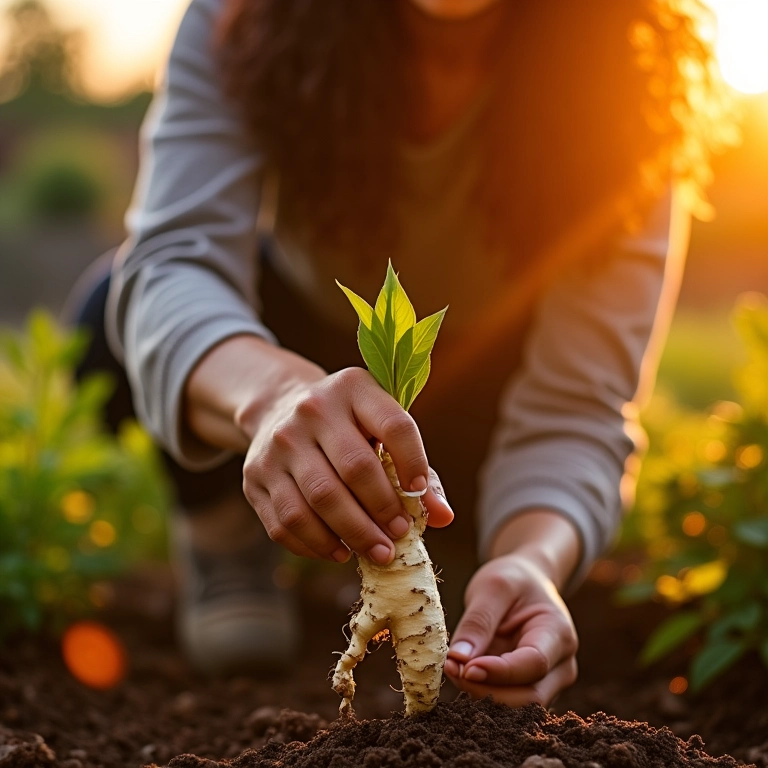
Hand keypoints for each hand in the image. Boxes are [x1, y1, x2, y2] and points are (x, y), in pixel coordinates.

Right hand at [241, 365, 452, 564]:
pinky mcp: (255, 476)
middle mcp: (311, 410)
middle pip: (354, 470)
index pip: (394, 426)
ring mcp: (278, 443)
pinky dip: (316, 545)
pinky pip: (286, 523)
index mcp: (353, 388)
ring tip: (377, 553)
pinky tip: (340, 552)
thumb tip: (443, 518)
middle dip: (382, 511)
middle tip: (400, 536)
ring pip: (318, 501)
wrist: (278, 406)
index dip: (413, 462)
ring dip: (353, 535)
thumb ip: (415, 468)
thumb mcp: (380, 426)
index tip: (419, 494)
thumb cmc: (347, 425)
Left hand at [444, 554, 577, 706]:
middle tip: (450, 668)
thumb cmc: (513, 580)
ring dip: (481, 693)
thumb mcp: (493, 587)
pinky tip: (461, 672)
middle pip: (530, 696)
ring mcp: (549, 680)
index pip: (535, 664)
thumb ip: (478, 622)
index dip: (501, 672)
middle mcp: (561, 663)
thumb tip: (459, 659)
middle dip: (487, 689)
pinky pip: (508, 699)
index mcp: (558, 632)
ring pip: (518, 705)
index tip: (466, 668)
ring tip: (452, 667)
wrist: (526, 581)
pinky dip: (482, 691)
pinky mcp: (529, 687)